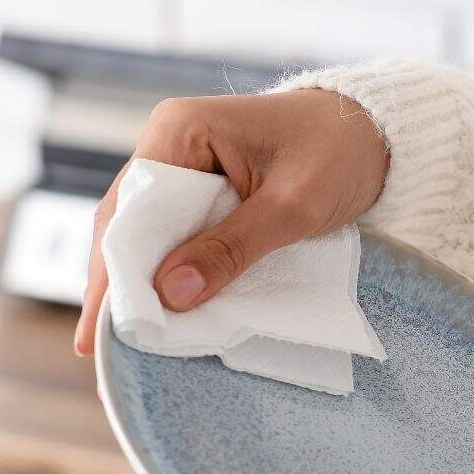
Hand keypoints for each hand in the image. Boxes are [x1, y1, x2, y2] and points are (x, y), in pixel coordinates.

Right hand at [73, 89, 389, 355]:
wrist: (374, 132)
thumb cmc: (339, 155)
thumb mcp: (291, 208)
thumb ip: (231, 249)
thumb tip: (170, 294)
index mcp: (179, 130)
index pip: (128, 209)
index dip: (114, 269)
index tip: (101, 324)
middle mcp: (169, 138)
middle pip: (127, 220)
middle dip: (117, 279)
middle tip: (98, 343)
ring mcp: (183, 159)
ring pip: (146, 228)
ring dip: (140, 276)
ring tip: (125, 333)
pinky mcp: (201, 180)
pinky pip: (173, 227)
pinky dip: (169, 264)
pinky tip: (160, 303)